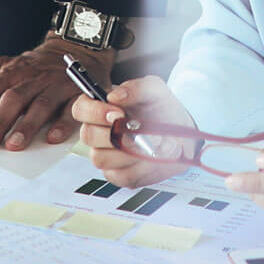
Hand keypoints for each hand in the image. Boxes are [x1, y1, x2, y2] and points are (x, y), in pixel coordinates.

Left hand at [0, 34, 107, 150]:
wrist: (76, 47)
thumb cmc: (32, 66)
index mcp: (7, 73)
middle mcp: (29, 78)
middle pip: (11, 99)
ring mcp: (53, 85)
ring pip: (39, 104)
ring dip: (26, 125)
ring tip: (14, 144)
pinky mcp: (75, 93)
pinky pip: (69, 109)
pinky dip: (62, 123)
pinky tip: (53, 137)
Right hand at [71, 75, 192, 188]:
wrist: (182, 134)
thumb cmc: (162, 110)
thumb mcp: (155, 91)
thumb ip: (136, 88)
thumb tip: (114, 96)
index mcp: (101, 109)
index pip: (81, 109)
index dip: (94, 113)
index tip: (117, 113)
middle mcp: (98, 133)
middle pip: (88, 136)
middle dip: (115, 134)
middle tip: (139, 131)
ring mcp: (105, 155)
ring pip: (101, 158)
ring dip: (130, 152)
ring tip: (155, 143)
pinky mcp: (118, 175)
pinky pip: (120, 176)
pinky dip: (141, 168)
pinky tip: (153, 158)